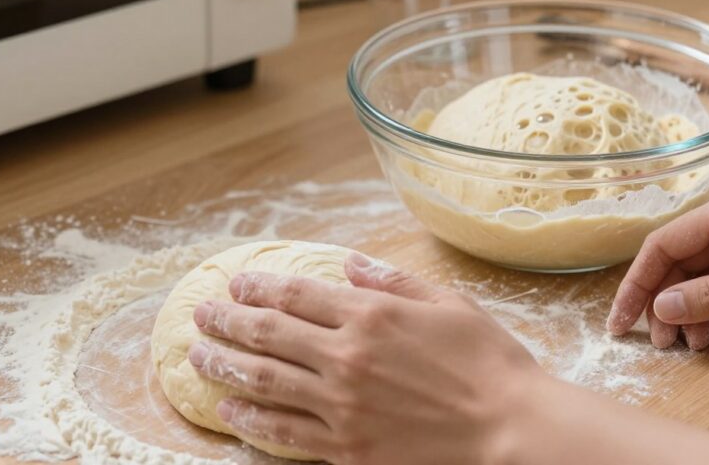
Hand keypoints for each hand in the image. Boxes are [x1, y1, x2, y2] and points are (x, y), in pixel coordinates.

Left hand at [186, 253, 541, 464]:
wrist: (511, 430)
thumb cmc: (489, 363)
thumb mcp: (449, 305)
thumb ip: (394, 282)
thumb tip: (351, 263)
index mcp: (371, 315)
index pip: (296, 294)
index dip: (259, 287)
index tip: (236, 284)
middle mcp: (346, 356)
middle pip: (267, 334)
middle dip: (226, 321)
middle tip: (201, 315)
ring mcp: (341, 405)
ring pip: (264, 381)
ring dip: (224, 366)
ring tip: (197, 357)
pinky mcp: (346, 446)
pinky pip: (285, 432)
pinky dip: (252, 419)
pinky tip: (230, 410)